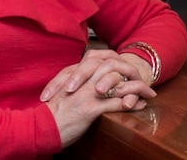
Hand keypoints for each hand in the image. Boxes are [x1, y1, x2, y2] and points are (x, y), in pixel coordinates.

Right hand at [40, 48, 156, 146]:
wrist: (39, 127)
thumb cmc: (50, 114)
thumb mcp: (62, 93)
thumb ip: (75, 85)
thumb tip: (90, 86)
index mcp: (75, 75)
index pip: (101, 59)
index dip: (118, 64)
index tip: (128, 72)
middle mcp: (82, 81)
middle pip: (113, 67)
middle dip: (132, 73)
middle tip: (144, 81)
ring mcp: (87, 93)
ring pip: (118, 83)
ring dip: (136, 88)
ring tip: (148, 93)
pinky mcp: (90, 108)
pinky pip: (116, 102)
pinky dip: (130, 103)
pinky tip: (139, 105)